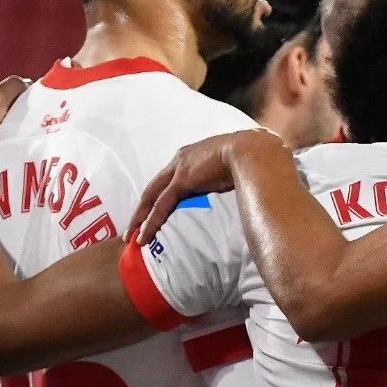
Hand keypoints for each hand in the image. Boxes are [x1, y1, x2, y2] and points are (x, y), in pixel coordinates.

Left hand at [128, 129, 287, 243]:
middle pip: (154, 187)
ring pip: (151, 197)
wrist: (254, 151)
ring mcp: (180, 169)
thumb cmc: (254, 158)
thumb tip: (244, 190)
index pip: (170, 178)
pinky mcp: (182, 180)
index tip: (155, 211)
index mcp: (194, 155)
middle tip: (131, 227)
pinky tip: (144, 236)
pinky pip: (161, 205)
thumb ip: (232, 177)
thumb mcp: (238, 166)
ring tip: (131, 236)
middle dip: (142, 209)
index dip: (161, 196)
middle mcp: (181, 159)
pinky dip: (151, 221)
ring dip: (140, 217)